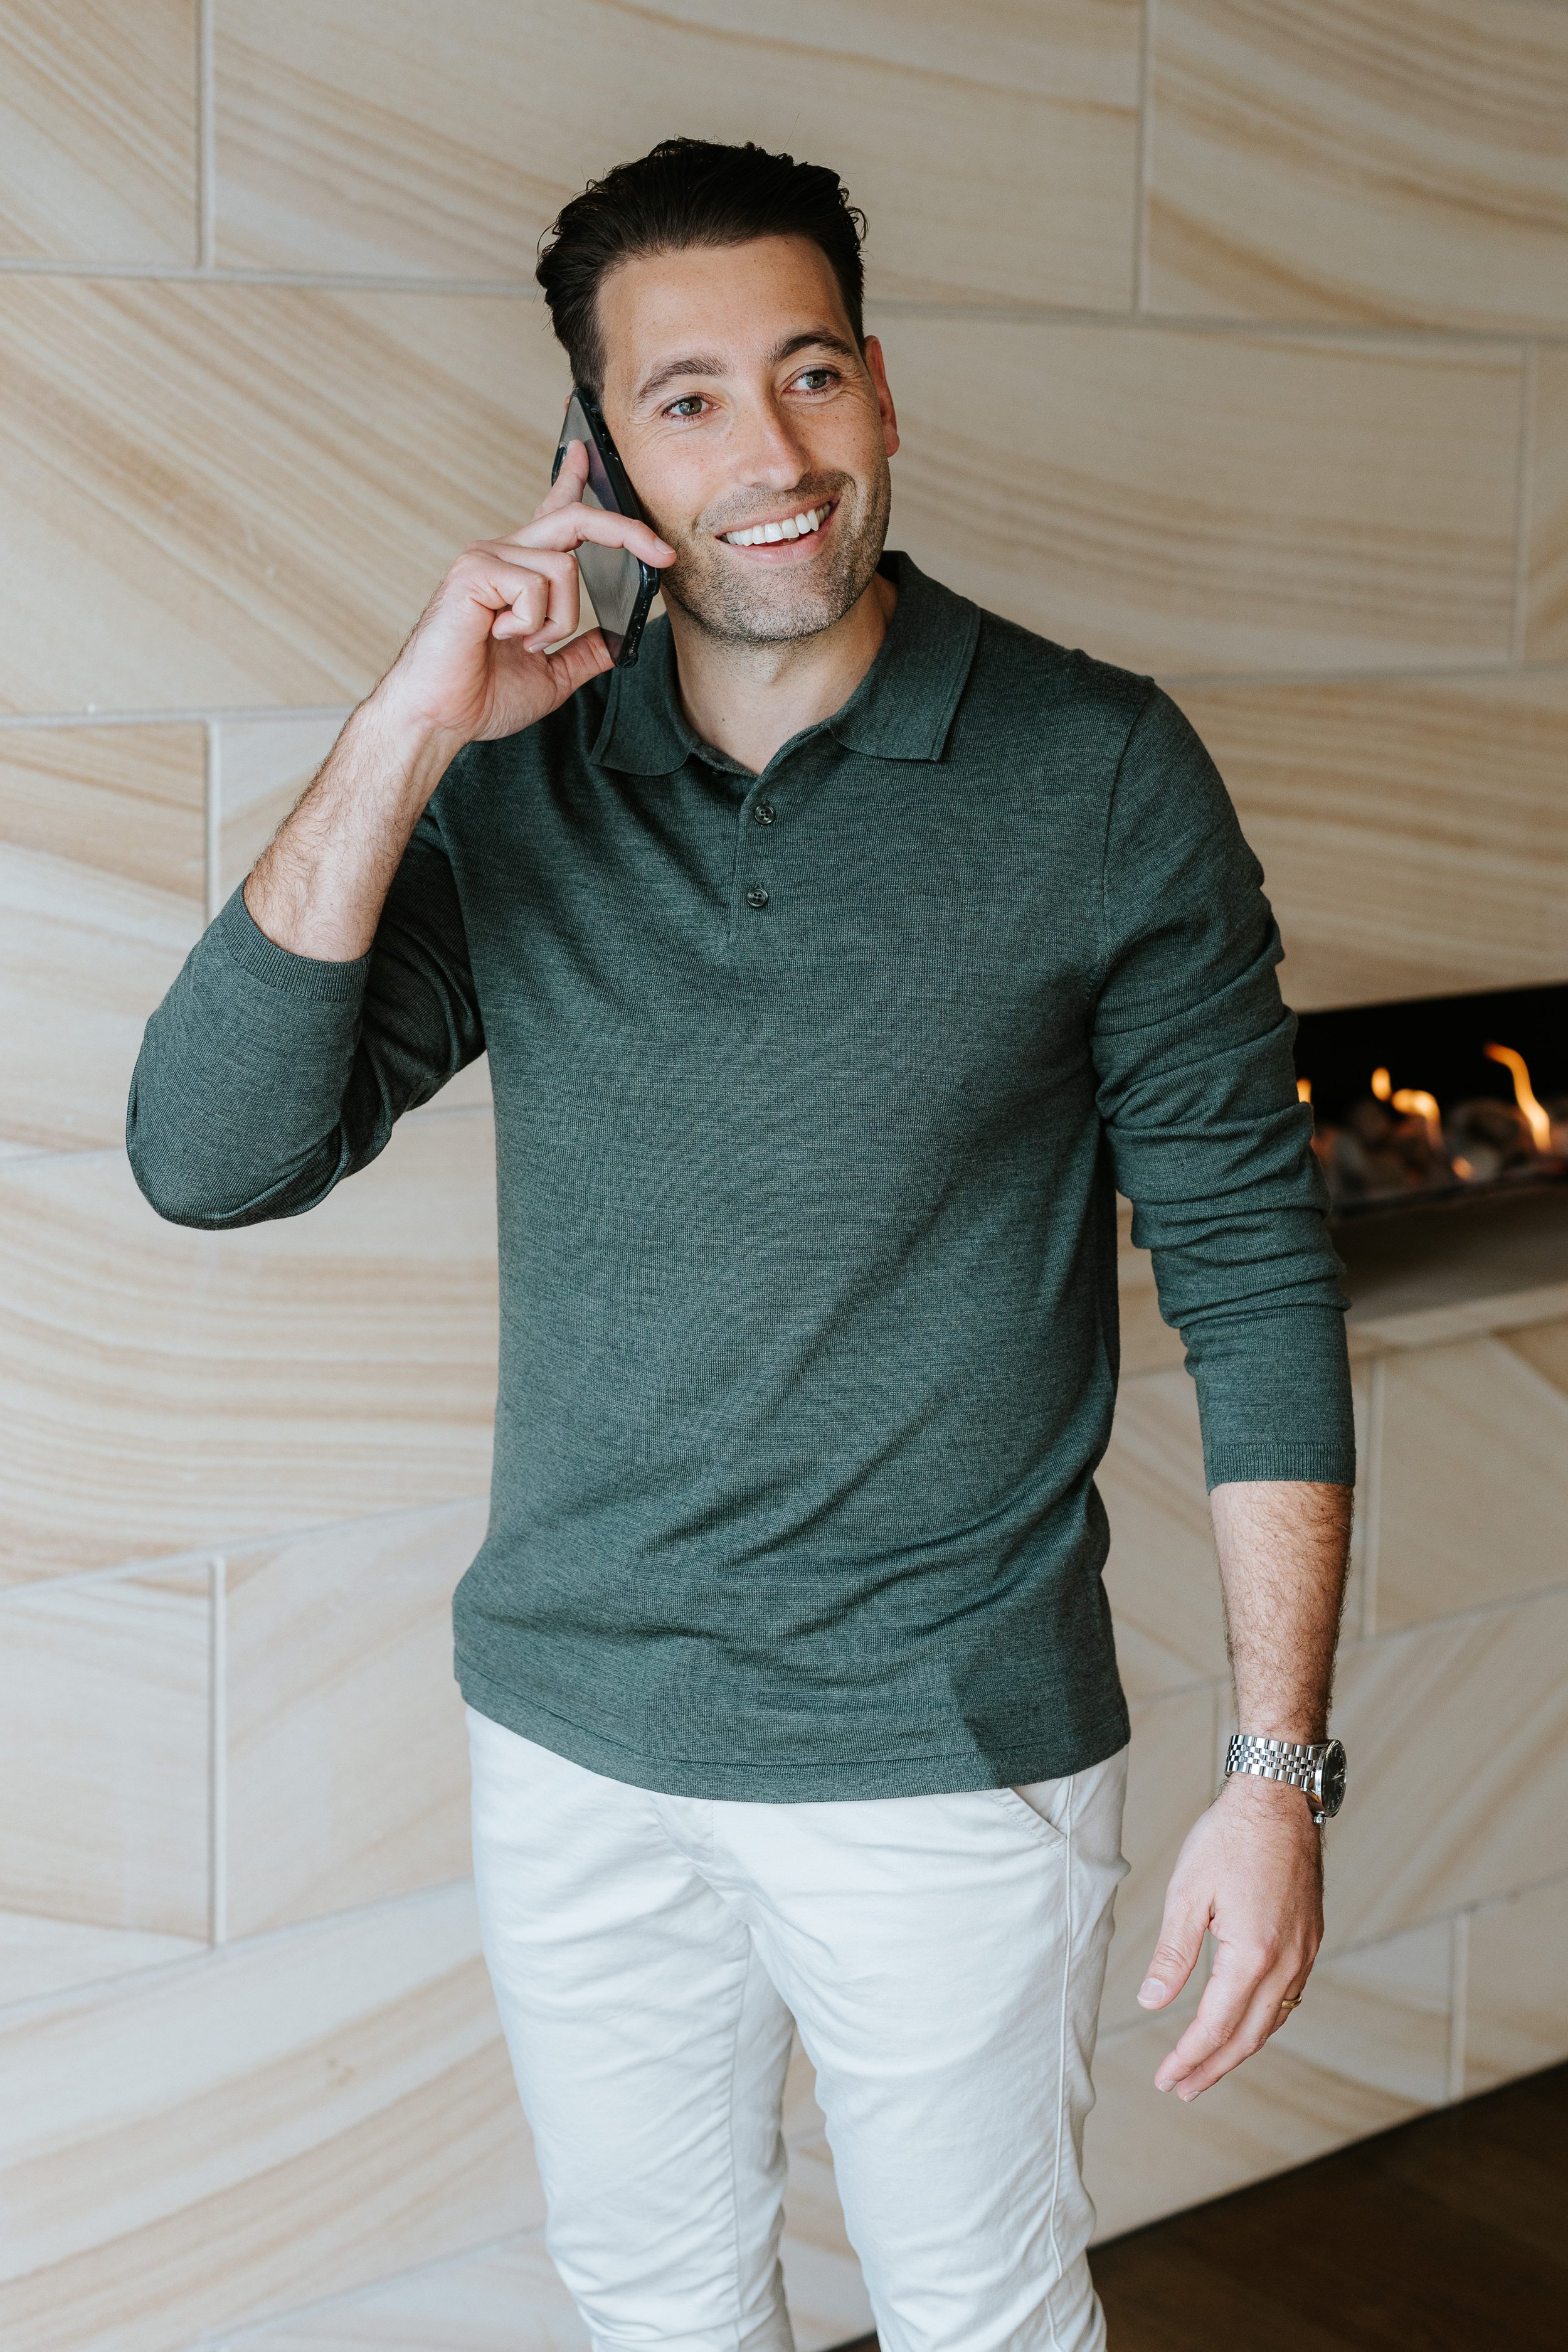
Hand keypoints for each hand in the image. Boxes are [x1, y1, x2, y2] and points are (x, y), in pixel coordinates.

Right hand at [375, 440, 674, 748]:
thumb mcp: (552, 675)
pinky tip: (500, 636)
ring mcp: (486, 558)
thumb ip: (584, 653)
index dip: (570, 478)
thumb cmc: (481, 697)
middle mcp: (502, 553)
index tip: (583, 450)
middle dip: (627, 532)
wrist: (439, 718)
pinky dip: (533, 623)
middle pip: (575, 518)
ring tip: (523, 644)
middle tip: (664, 554)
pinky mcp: (475, 572)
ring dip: (559, 619)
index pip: (551, 514)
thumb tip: (621, 642)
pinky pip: (537, 585)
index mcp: (519, 573)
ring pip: (565, 566)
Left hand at [1136, 1772, 1322, 2099]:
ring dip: (1238, 2048)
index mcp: (1254, 1954)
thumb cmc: (1230, 1837)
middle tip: (1182, 2088)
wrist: (1279, 1798)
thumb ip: (1173, 1954)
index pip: (1216, 2026)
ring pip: (1272, 2020)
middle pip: (1248, 2036)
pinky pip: (1287, 1996)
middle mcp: (1287, 1962)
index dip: (1189, 2058)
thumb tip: (1152, 2002)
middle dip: (1213, 2066)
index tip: (1166, 2080)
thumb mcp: (1188, 1893)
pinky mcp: (1310, 1939)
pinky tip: (1242, 2020)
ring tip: (1207, 2064)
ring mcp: (1305, 1952)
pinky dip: (1262, 2019)